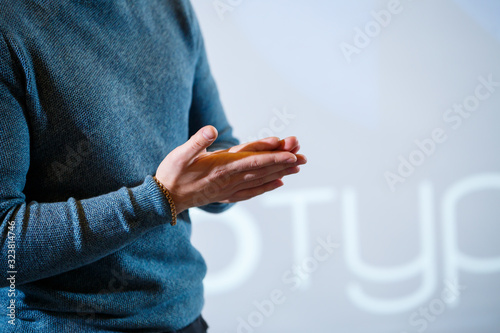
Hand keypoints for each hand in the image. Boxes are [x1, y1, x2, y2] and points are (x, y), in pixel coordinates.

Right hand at [155, 126, 305, 212]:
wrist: (165, 198)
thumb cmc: (172, 173)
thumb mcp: (180, 153)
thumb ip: (197, 141)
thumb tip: (212, 130)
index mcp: (221, 166)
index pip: (253, 160)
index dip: (273, 157)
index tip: (292, 154)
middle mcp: (229, 179)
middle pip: (262, 170)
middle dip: (284, 164)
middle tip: (304, 158)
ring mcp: (229, 188)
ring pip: (260, 180)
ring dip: (279, 173)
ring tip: (297, 168)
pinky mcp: (227, 194)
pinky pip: (251, 191)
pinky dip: (266, 187)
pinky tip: (277, 184)